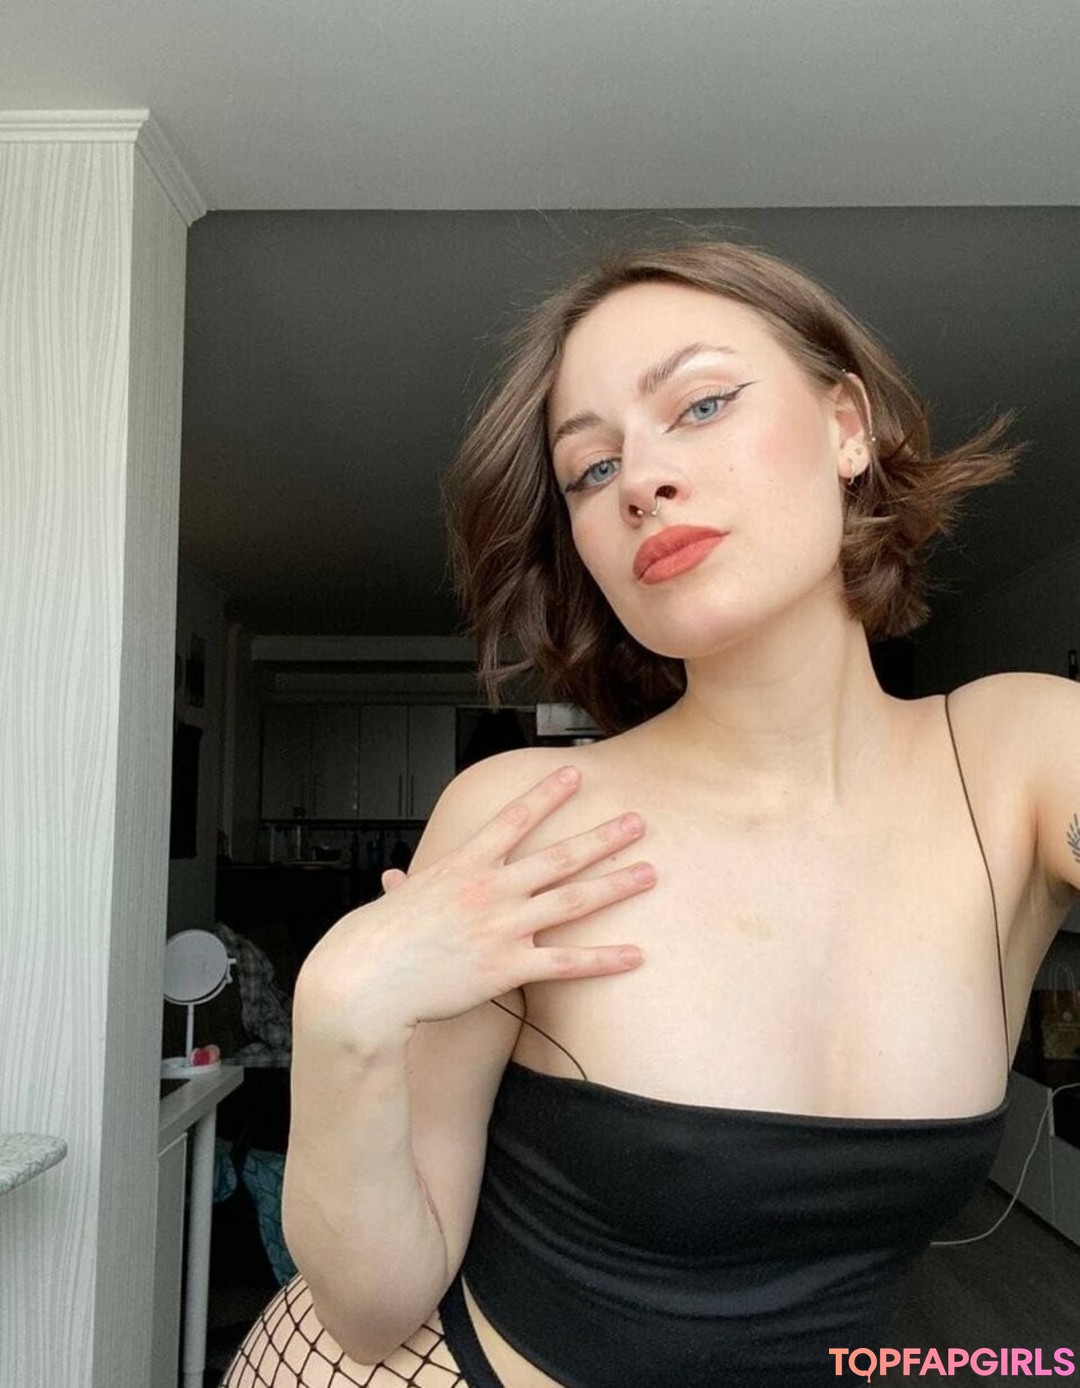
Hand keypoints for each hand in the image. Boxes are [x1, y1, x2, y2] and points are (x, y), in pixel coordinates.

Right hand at [295, 765, 653, 1039]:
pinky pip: (566, 962)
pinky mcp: (508, 967)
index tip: (573, 773)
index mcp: (465, 865)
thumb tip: (395, 879)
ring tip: (649, 873)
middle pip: (558, 855)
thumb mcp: (395, 901)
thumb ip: (406, 887)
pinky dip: (602, 959)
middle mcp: (491, 889)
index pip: (514, 818)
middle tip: (637, 822)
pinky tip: (634, 954)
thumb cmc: (377, 941)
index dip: (547, 793)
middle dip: (602, 836)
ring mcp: (503, 926)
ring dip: (615, 885)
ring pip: (572, 900)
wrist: (368, 980)